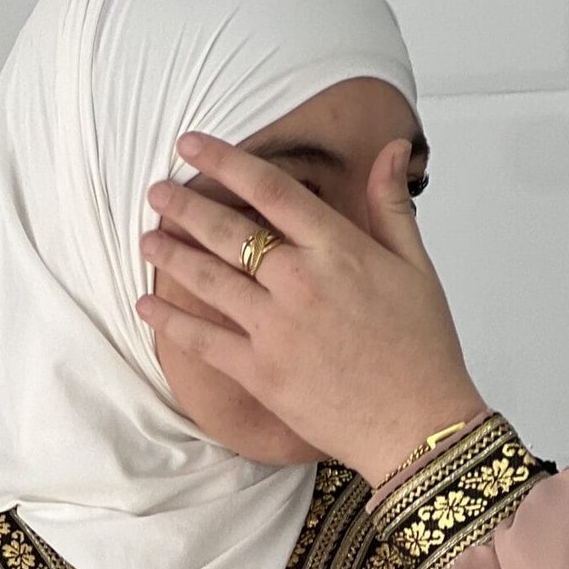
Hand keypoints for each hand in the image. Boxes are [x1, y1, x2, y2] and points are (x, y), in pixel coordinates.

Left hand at [137, 129, 485, 485]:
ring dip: (171, 255)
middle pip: (227, 230)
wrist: (416, 424)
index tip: (191, 145)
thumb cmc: (422, 350)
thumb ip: (392, 205)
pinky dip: (170, 322)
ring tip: (147, 238)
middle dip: (184, 206)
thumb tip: (389, 150)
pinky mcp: (260, 373)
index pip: (270, 189)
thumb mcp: (416, 266)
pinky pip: (203, 341)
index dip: (224, 160)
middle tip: (156, 192)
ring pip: (208, 279)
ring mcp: (275, 328)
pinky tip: (146, 306)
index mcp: (337, 248)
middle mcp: (299, 281)